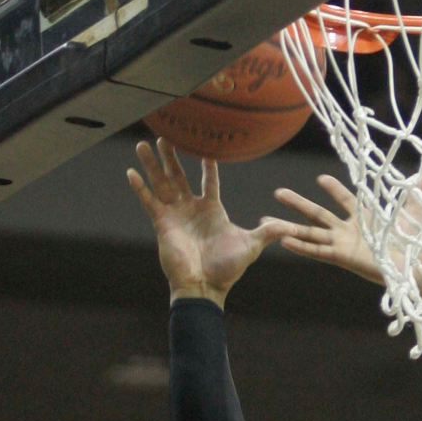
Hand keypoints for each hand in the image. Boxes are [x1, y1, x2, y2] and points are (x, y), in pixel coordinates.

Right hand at [127, 139, 284, 304]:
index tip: (206, 148)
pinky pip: (149, 202)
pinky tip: (131, 172)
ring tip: (145, 143)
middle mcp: (192, 209)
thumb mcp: (251, 246)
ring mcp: (175, 215)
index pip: (210, 182)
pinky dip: (140, 188)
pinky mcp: (162, 224)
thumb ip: (268, 233)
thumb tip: (291, 226)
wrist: (206, 285)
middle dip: (172, 157)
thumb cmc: (228, 268)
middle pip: (180, 176)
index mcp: (212, 210)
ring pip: (162, 183)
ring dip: (153, 164)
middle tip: (166, 135)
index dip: (208, 166)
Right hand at [265, 174, 421, 285]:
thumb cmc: (416, 243)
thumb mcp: (413, 213)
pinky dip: (301, 246)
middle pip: (319, 214)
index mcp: (365, 219)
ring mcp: (344, 244)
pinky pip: (318, 250)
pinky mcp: (343, 257)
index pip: (346, 200)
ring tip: (267, 220)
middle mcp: (350, 231)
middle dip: (299, 204)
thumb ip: (415, 193)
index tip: (320, 179)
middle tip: (278, 192)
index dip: (334, 189)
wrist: (418, 266)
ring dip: (290, 226)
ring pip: (312, 232)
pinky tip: (283, 240)